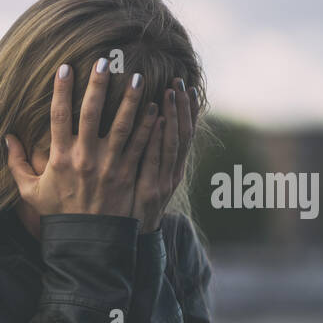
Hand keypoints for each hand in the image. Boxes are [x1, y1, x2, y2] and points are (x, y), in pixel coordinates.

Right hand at [4, 58, 158, 236]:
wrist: (85, 242)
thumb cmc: (57, 214)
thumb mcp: (30, 192)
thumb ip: (17, 164)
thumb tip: (7, 137)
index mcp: (60, 157)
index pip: (58, 115)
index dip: (60, 89)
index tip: (65, 67)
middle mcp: (85, 157)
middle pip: (92, 112)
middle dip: (98, 84)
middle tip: (105, 61)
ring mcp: (109, 165)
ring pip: (123, 124)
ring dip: (131, 99)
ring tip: (138, 77)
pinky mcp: (127, 173)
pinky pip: (141, 144)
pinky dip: (150, 124)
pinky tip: (156, 106)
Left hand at [131, 79, 197, 231]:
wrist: (133, 242)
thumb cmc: (134, 208)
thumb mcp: (147, 181)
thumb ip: (149, 156)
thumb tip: (149, 126)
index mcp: (174, 168)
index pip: (186, 133)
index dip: (189, 110)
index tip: (188, 86)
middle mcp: (174, 172)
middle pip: (183, 132)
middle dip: (182, 106)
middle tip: (180, 80)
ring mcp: (164, 181)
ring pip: (173, 142)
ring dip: (173, 114)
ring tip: (171, 91)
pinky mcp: (151, 190)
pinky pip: (155, 159)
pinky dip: (158, 138)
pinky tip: (156, 119)